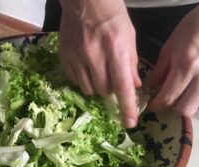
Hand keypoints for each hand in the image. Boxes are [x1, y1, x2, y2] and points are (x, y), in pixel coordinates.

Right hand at [58, 0, 140, 127]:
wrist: (84, 0)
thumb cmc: (112, 16)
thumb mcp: (129, 36)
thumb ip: (131, 63)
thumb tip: (134, 86)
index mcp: (115, 48)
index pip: (122, 84)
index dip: (127, 106)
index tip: (130, 123)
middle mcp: (94, 54)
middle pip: (103, 90)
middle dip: (110, 90)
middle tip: (112, 78)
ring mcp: (76, 56)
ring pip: (87, 89)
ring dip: (96, 87)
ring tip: (98, 72)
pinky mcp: (64, 57)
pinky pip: (75, 81)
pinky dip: (83, 80)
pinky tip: (86, 67)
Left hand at [147, 3, 198, 116]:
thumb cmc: (192, 28)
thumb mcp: (170, 48)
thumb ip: (159, 71)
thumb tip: (150, 88)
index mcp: (185, 66)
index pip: (168, 97)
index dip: (156, 106)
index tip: (150, 106)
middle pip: (184, 108)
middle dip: (171, 108)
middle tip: (164, 100)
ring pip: (196, 106)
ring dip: (184, 104)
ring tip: (177, 95)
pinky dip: (195, 98)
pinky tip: (189, 89)